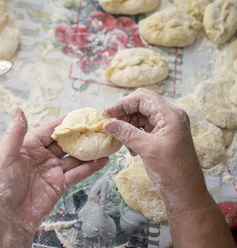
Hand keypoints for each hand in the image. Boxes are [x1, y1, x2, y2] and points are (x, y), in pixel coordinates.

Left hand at [0, 107, 107, 247]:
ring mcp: (51, 171)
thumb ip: (15, 133)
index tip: (79, 114)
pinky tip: (102, 160)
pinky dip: (90, 167)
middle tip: (97, 126)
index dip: (63, 122)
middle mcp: (41, 157)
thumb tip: (17, 109)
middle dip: (79, 134)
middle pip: (64, 142)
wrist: (7, 219)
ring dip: (88, 150)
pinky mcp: (59, 185)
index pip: (48, 130)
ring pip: (73, 157)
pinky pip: (77, 173)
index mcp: (27, 147)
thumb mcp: (5, 156)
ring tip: (104, 141)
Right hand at [102, 88, 202, 206]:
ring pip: (141, 114)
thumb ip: (126, 133)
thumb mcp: (147, 149)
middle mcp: (170, 116)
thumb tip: (107, 123)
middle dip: (124, 111)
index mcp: (170, 115)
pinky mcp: (163, 134)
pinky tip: (130, 146)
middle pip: (142, 102)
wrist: (186, 192)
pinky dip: (133, 132)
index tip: (106, 114)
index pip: (142, 99)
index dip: (121, 104)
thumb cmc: (171, 171)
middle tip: (110, 123)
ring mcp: (168, 125)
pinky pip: (144, 125)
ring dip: (128, 123)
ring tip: (121, 138)